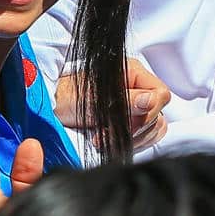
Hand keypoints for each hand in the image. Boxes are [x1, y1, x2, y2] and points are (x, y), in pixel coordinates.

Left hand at [53, 58, 171, 147]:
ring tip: (101, 138)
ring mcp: (137, 105)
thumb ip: (123, 100)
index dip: (148, 112)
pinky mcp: (132, 121)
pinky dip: (129, 143)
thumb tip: (150, 101)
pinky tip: (107, 142)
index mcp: (132, 72)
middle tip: (105, 133)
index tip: (124, 122)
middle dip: (134, 129)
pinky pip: (145, 137)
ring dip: (130, 139)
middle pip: (158, 115)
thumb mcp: (90, 99)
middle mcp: (138, 87)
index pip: (161, 95)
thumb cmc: (66, 97)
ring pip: (154, 128)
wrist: (53, 107)